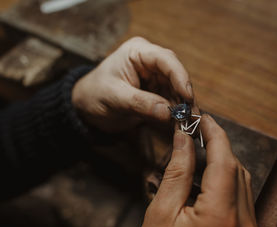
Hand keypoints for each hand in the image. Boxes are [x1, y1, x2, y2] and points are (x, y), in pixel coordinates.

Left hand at [72, 37, 193, 131]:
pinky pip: (171, 101)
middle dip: (184, 95)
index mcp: (137, 52)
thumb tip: (168, 113)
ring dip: (183, 107)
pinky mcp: (155, 92)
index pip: (165, 59)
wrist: (85, 108)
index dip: (180, 77)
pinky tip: (181, 124)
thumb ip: (141, 103)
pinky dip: (176, 113)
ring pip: (176, 90)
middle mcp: (149, 61)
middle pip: (176, 75)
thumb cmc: (94, 95)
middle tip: (192, 116)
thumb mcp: (114, 98)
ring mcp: (154, 77)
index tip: (187, 96)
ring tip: (189, 124)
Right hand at [136, 115, 259, 226]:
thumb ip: (177, 172)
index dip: (215, 135)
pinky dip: (227, 181)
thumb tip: (183, 139)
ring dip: (223, 163)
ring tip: (199, 150)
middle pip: (237, 170)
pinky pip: (243, 198)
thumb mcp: (161, 213)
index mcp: (220, 221)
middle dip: (218, 146)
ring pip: (243, 182)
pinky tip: (208, 176)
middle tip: (196, 131)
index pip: (225, 164)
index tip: (203, 118)